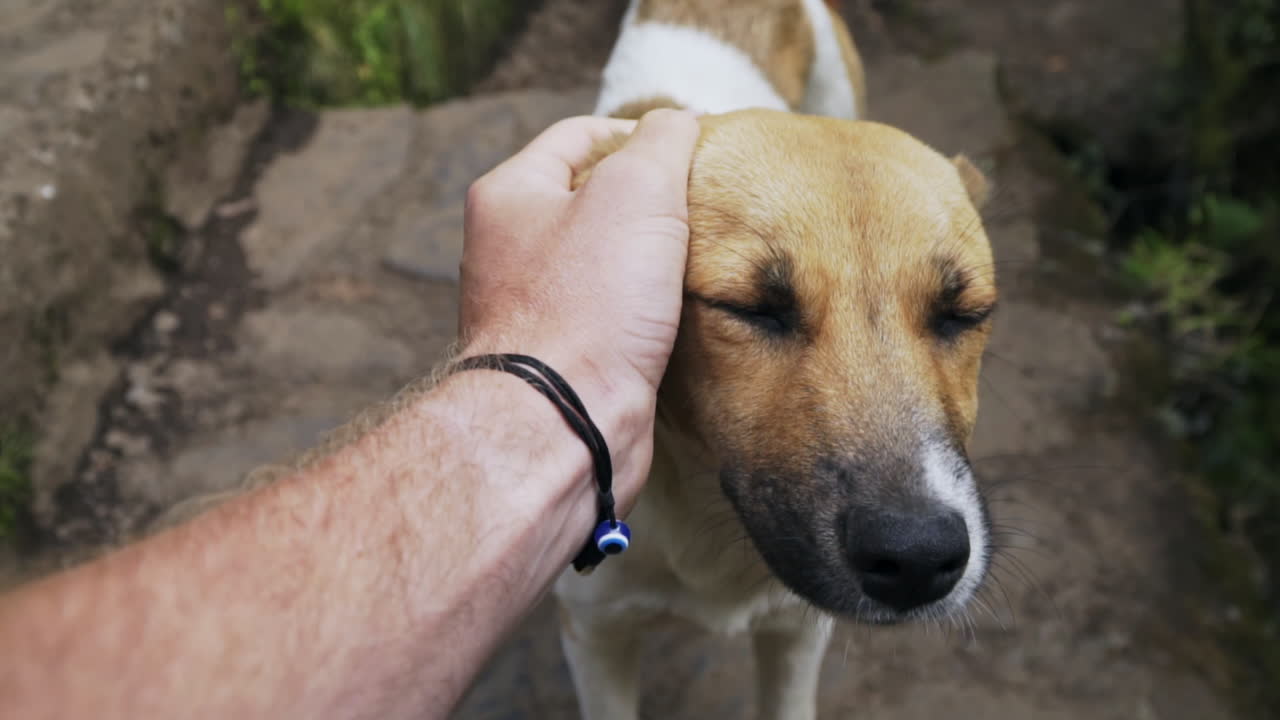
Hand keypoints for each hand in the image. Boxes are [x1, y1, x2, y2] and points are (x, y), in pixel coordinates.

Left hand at [456, 109, 699, 505]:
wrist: (565, 423)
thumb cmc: (589, 305)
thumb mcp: (636, 192)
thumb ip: (661, 143)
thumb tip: (678, 121)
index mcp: (510, 195)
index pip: (579, 136)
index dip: (639, 133)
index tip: (693, 149)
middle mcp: (510, 250)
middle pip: (592, 201)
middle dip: (649, 200)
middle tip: (704, 205)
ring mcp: (533, 308)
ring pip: (606, 262)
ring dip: (653, 259)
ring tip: (702, 257)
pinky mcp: (563, 359)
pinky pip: (612, 316)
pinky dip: (647, 310)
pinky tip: (682, 313)